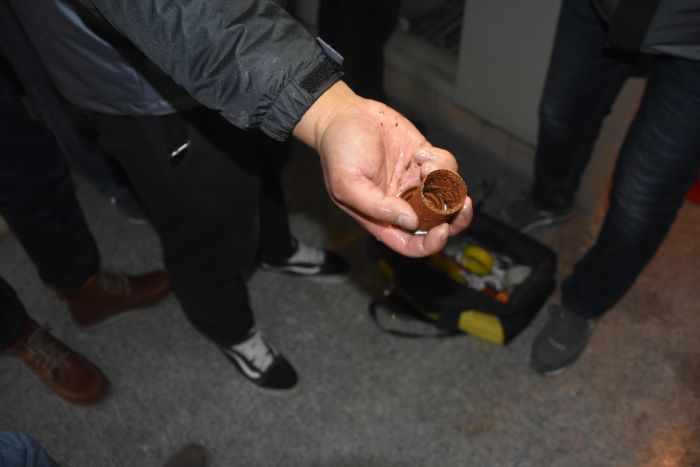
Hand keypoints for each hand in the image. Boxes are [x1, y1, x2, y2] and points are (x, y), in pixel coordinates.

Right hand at [293, 81, 472, 256]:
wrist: (345, 114)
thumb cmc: (339, 151)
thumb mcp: (347, 183)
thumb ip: (377, 207)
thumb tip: (411, 221)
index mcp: (383, 220)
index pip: (412, 244)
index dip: (430, 244)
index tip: (441, 230)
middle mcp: (403, 204)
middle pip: (439, 224)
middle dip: (455, 217)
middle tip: (463, 204)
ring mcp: (417, 182)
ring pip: (448, 194)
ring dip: (444, 180)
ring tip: (424, 162)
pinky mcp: (426, 160)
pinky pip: (447, 167)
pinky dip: (440, 160)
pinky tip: (420, 152)